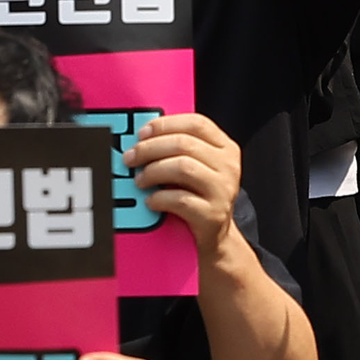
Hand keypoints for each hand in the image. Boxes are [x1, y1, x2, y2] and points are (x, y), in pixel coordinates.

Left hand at [124, 112, 246, 263]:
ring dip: (153, 172)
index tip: (142, 133)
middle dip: (150, 148)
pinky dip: (159, 198)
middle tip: (130, 158)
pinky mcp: (213, 214)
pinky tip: (151, 201)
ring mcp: (223, 190)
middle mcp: (228, 166)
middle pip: (184, 144)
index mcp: (225, 148)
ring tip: (140, 180)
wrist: (216, 235)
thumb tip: (142, 137)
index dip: (165, 125)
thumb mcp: (198, 166)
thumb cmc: (199, 195)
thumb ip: (179, 148)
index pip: (196, 124)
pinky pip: (181, 200)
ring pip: (183, 167)